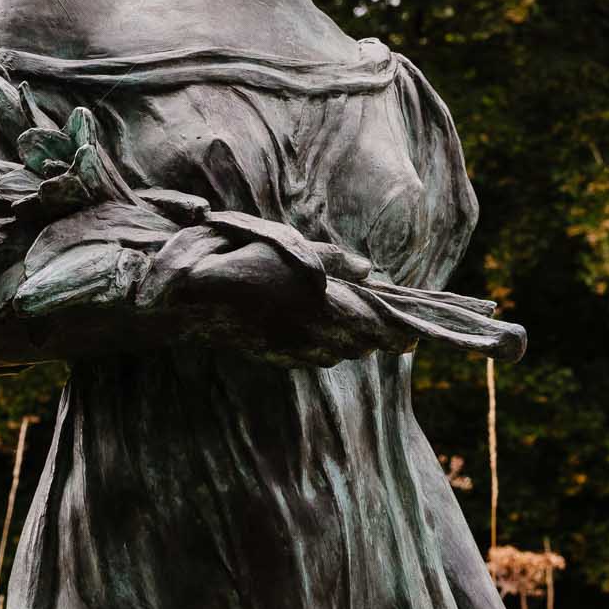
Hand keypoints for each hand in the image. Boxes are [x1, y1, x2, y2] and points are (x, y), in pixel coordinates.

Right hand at [172, 237, 410, 366]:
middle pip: (361, 347)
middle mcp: (312, 335)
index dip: (399, 336)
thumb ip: (332, 260)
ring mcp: (291, 349)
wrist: (194, 292)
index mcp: (324, 307)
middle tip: (393, 331)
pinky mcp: (273, 354)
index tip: (414, 335)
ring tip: (358, 332)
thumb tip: (368, 270)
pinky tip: (321, 339)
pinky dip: (323, 351)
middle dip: (377, 339)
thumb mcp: (292, 248)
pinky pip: (310, 359)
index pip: (376, 331)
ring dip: (351, 345)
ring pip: (337, 355)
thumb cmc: (244, 258)